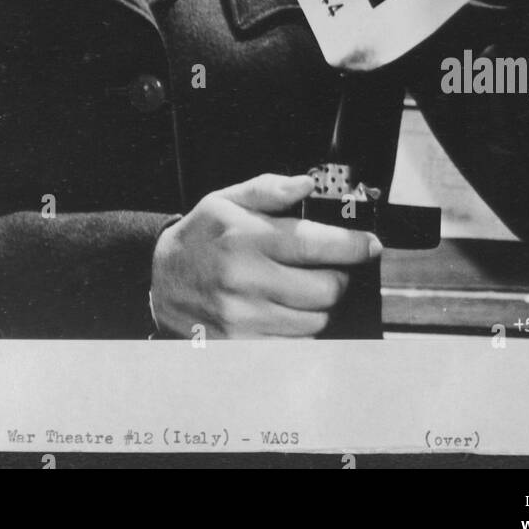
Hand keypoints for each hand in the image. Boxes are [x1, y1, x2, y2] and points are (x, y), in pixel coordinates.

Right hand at [150, 172, 378, 338]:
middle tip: (330, 268)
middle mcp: (246, 279)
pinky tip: (288, 309)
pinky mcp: (243, 344)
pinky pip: (295, 343)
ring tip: (305, 288)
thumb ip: (269, 189)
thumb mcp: (226, 199)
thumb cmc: (199, 237)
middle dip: (338, 277)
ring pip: (315, 321)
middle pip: (325, 289)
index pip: (317, 244)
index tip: (369, 245)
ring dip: (321, 305)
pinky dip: (301, 328)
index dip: (353, 245)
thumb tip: (307, 184)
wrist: (159, 279)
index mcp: (246, 237)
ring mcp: (244, 316)